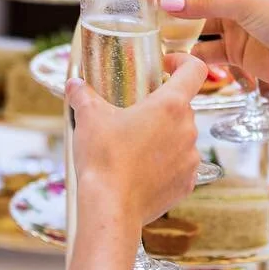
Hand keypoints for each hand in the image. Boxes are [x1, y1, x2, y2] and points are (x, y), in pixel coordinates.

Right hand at [66, 53, 205, 225]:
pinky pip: (180, 165)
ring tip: (135, 145)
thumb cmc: (103, 159)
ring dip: (163, 135)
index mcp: (171, 105)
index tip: (165, 65)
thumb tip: (74, 84)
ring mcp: (191, 158)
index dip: (183, 61)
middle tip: (136, 111)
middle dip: (162, 105)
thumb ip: (83, 95)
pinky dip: (165, 163)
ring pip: (182, 136)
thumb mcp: (89, 118)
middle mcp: (188, 129)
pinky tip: (142, 169)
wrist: (111, 208)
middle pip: (183, 106)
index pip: (194, 70)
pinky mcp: (188, 183)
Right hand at [161, 0, 268, 92]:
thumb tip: (164, 3)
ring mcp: (237, 22)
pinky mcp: (236, 48)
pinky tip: (173, 53)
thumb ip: (203, 3)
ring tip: (152, 23)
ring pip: (200, 20)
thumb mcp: (243, 2)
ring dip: (180, 24)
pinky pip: (207, 48)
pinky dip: (192, 52)